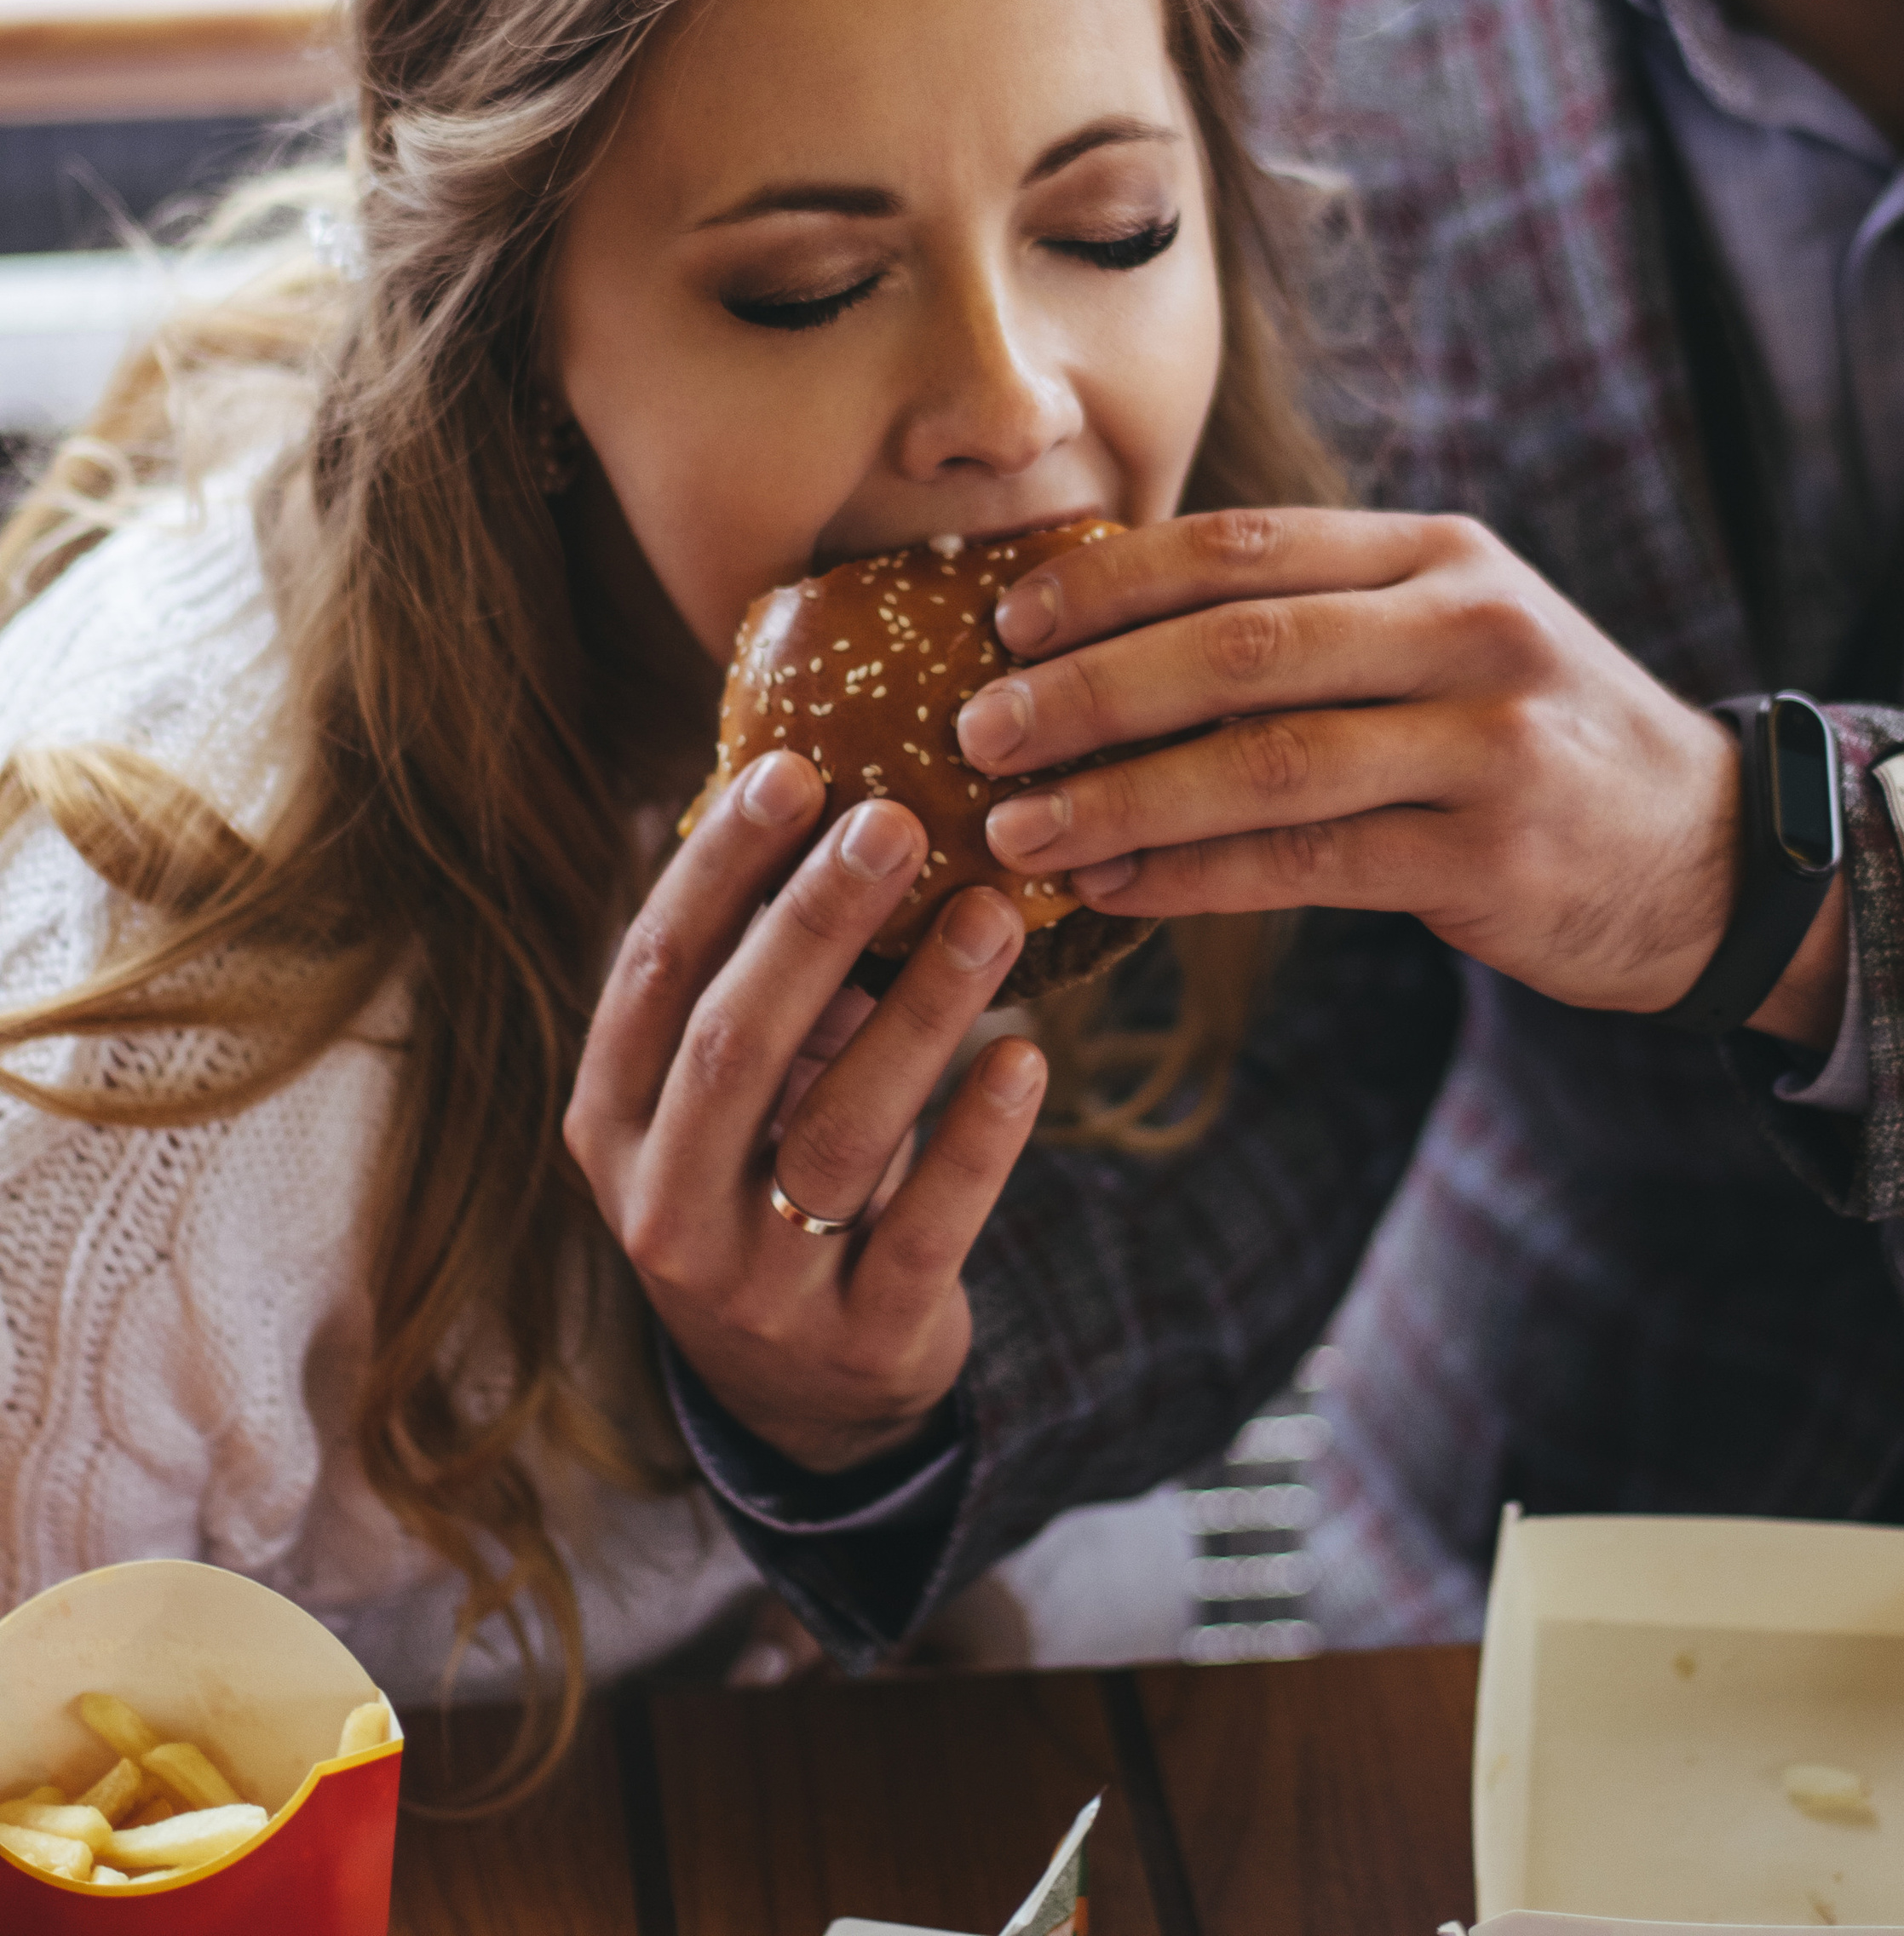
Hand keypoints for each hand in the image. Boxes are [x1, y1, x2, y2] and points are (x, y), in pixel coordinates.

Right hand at [565, 752, 1046, 1473]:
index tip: (792, 767)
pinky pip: (925, 1228)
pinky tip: (1029, 1057)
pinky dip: (978, 1141)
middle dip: (813, 921)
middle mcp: (663, 1205)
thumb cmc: (765, 1174)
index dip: (717, 868)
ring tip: (993, 913)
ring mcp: (757, 1285)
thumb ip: (754, 968)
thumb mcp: (727, 1089)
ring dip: (920, 1012)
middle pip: (735, 1043)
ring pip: (839, 1130)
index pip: (651, 973)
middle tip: (895, 817)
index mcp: (610, 1120)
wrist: (802, 1399)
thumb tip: (820, 777)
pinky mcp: (860, 1340)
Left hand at [956, 508, 1756, 1020]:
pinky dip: (1194, 877)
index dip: (1110, 581)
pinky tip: (1113, 889)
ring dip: (1121, 797)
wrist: (1710, 849)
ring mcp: (1487, 742)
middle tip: (982, 730)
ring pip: (1265, 763)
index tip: (1005, 620)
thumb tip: (1099, 642)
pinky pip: (1307, 864)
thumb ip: (1313, 620)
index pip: (1242, 547)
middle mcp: (1467, 629)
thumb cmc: (1529, 735)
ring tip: (1019, 827)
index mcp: (1436, 555)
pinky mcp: (1492, 854)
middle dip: (1091, 690)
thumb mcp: (1446, 634)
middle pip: (1240, 647)